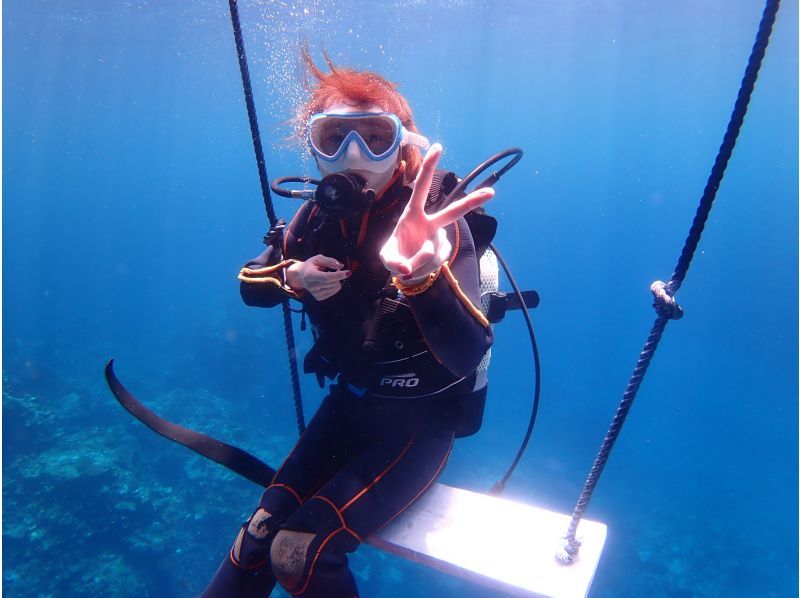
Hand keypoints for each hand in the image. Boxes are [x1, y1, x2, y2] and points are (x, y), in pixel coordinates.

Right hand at [286, 254, 350, 300]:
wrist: (302, 276)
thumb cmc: (312, 265)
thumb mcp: (318, 258)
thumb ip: (329, 261)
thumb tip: (340, 266)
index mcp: (310, 275)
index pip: (326, 278)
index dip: (338, 275)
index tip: (348, 272)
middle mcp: (311, 286)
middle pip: (332, 283)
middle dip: (338, 276)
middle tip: (336, 270)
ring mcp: (315, 293)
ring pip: (335, 288)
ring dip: (336, 280)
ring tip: (330, 276)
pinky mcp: (319, 298)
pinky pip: (334, 291)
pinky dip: (334, 285)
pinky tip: (328, 282)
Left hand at [380, 143, 494, 283]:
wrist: (407, 270)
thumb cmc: (396, 257)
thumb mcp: (388, 259)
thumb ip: (394, 263)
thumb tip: (406, 269)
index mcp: (412, 215)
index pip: (421, 188)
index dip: (428, 168)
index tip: (438, 147)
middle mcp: (429, 223)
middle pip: (453, 212)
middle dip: (472, 202)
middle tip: (491, 192)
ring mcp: (439, 237)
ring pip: (431, 251)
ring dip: (417, 263)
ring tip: (410, 265)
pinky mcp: (444, 250)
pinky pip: (435, 261)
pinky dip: (423, 269)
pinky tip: (420, 267)